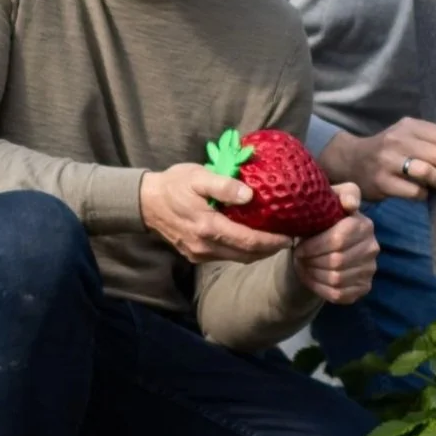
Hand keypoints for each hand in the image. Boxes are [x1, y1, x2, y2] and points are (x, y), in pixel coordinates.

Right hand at [139, 164, 294, 263]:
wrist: (146, 202)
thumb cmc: (174, 184)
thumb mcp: (198, 176)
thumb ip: (223, 185)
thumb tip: (249, 195)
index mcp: (208, 227)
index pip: (248, 241)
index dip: (272, 242)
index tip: (289, 236)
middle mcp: (205, 246)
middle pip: (246, 255)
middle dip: (268, 250)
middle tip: (286, 239)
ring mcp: (199, 253)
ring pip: (235, 258)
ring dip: (255, 252)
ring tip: (271, 240)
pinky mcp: (194, 255)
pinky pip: (223, 256)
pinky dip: (240, 251)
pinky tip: (247, 239)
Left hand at [293, 183, 377, 304]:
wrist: (324, 245)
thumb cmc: (322, 219)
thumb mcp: (328, 199)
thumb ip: (341, 194)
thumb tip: (351, 205)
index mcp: (364, 225)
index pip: (338, 239)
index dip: (313, 246)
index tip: (298, 246)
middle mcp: (372, 248)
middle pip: (336, 261)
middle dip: (311, 261)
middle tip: (298, 258)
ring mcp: (370, 269)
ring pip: (336, 279)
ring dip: (313, 275)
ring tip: (302, 266)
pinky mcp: (364, 287)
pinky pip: (339, 294)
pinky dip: (319, 288)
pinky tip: (310, 278)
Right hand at [320, 118, 435, 201]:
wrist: (351, 161)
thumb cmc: (389, 151)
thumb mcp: (408, 138)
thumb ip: (432, 144)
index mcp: (409, 126)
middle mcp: (398, 140)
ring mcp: (388, 161)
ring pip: (426, 172)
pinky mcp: (382, 182)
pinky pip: (413, 190)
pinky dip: (424, 194)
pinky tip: (425, 194)